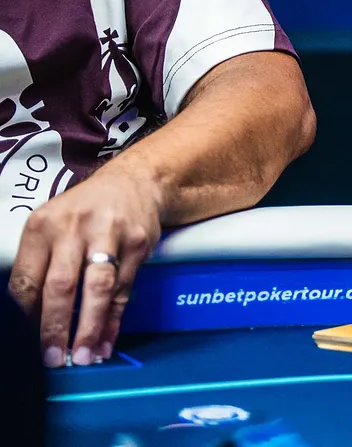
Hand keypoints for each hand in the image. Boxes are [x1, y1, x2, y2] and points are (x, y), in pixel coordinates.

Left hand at [7, 167, 161, 367]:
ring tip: (83, 356)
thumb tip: (32, 319)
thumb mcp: (53, 227)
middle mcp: (74, 227)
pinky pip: (124, 288)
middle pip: (61, 285)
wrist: (136, 181)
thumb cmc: (85, 212)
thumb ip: (41, 265)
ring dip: (89, 327)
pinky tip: (106, 340)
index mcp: (43, 225)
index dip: (25, 316)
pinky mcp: (138, 243)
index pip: (26, 279)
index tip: (26, 343)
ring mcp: (110, 234)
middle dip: (55, 327)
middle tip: (52, 358)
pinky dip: (114, 319)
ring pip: (96, 288)